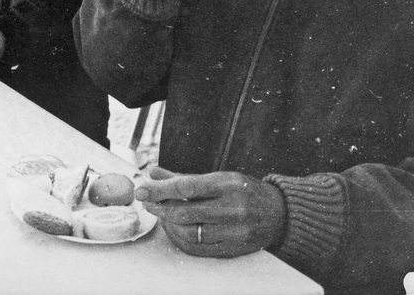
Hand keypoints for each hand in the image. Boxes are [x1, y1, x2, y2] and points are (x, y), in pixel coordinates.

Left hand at [134, 165, 285, 257]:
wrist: (280, 213)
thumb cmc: (245, 191)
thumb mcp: (218, 177)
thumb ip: (184, 177)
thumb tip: (153, 173)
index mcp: (228, 185)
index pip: (186, 188)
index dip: (160, 190)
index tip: (142, 190)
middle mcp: (233, 208)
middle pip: (185, 212)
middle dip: (160, 207)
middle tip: (146, 202)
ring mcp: (235, 231)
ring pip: (190, 232)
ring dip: (168, 224)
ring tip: (160, 214)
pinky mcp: (234, 248)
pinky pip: (200, 248)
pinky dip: (181, 238)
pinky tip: (174, 229)